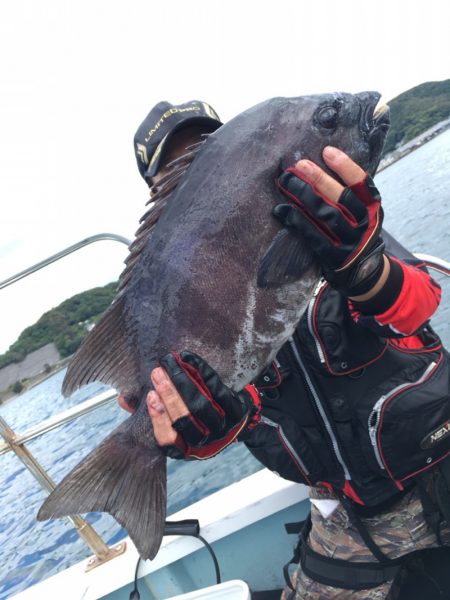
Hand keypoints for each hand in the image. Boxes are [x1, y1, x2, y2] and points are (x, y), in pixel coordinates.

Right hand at [147, 351, 260, 459]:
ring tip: (170, 364)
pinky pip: (218, 390)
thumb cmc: (198, 418)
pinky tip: (189, 359)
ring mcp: (223, 428)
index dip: (159, 420)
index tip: (150, 396)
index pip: (168, 441)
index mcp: (186, 449)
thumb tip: (124, 398)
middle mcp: (205, 443)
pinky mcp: (237, 411)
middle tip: (156, 373)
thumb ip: (149, 410)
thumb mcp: (174, 420)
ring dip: (182, 382)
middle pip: (185, 420)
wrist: (240, 419)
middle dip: (168, 395)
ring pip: (201, 406)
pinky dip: (202, 372)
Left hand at [275, 146, 386, 297]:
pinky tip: (282, 209)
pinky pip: (313, 235)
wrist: (364, 274)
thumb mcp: (364, 214)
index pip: (362, 183)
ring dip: (304, 195)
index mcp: (373, 209)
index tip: (327, 151)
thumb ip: (351, 195)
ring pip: (326, 214)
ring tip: (287, 181)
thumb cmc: (357, 233)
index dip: (345, 166)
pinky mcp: (334, 257)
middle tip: (300, 164)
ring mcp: (350, 243)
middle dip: (319, 178)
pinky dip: (296, 221)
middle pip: (341, 197)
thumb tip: (323, 162)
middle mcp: (364, 225)